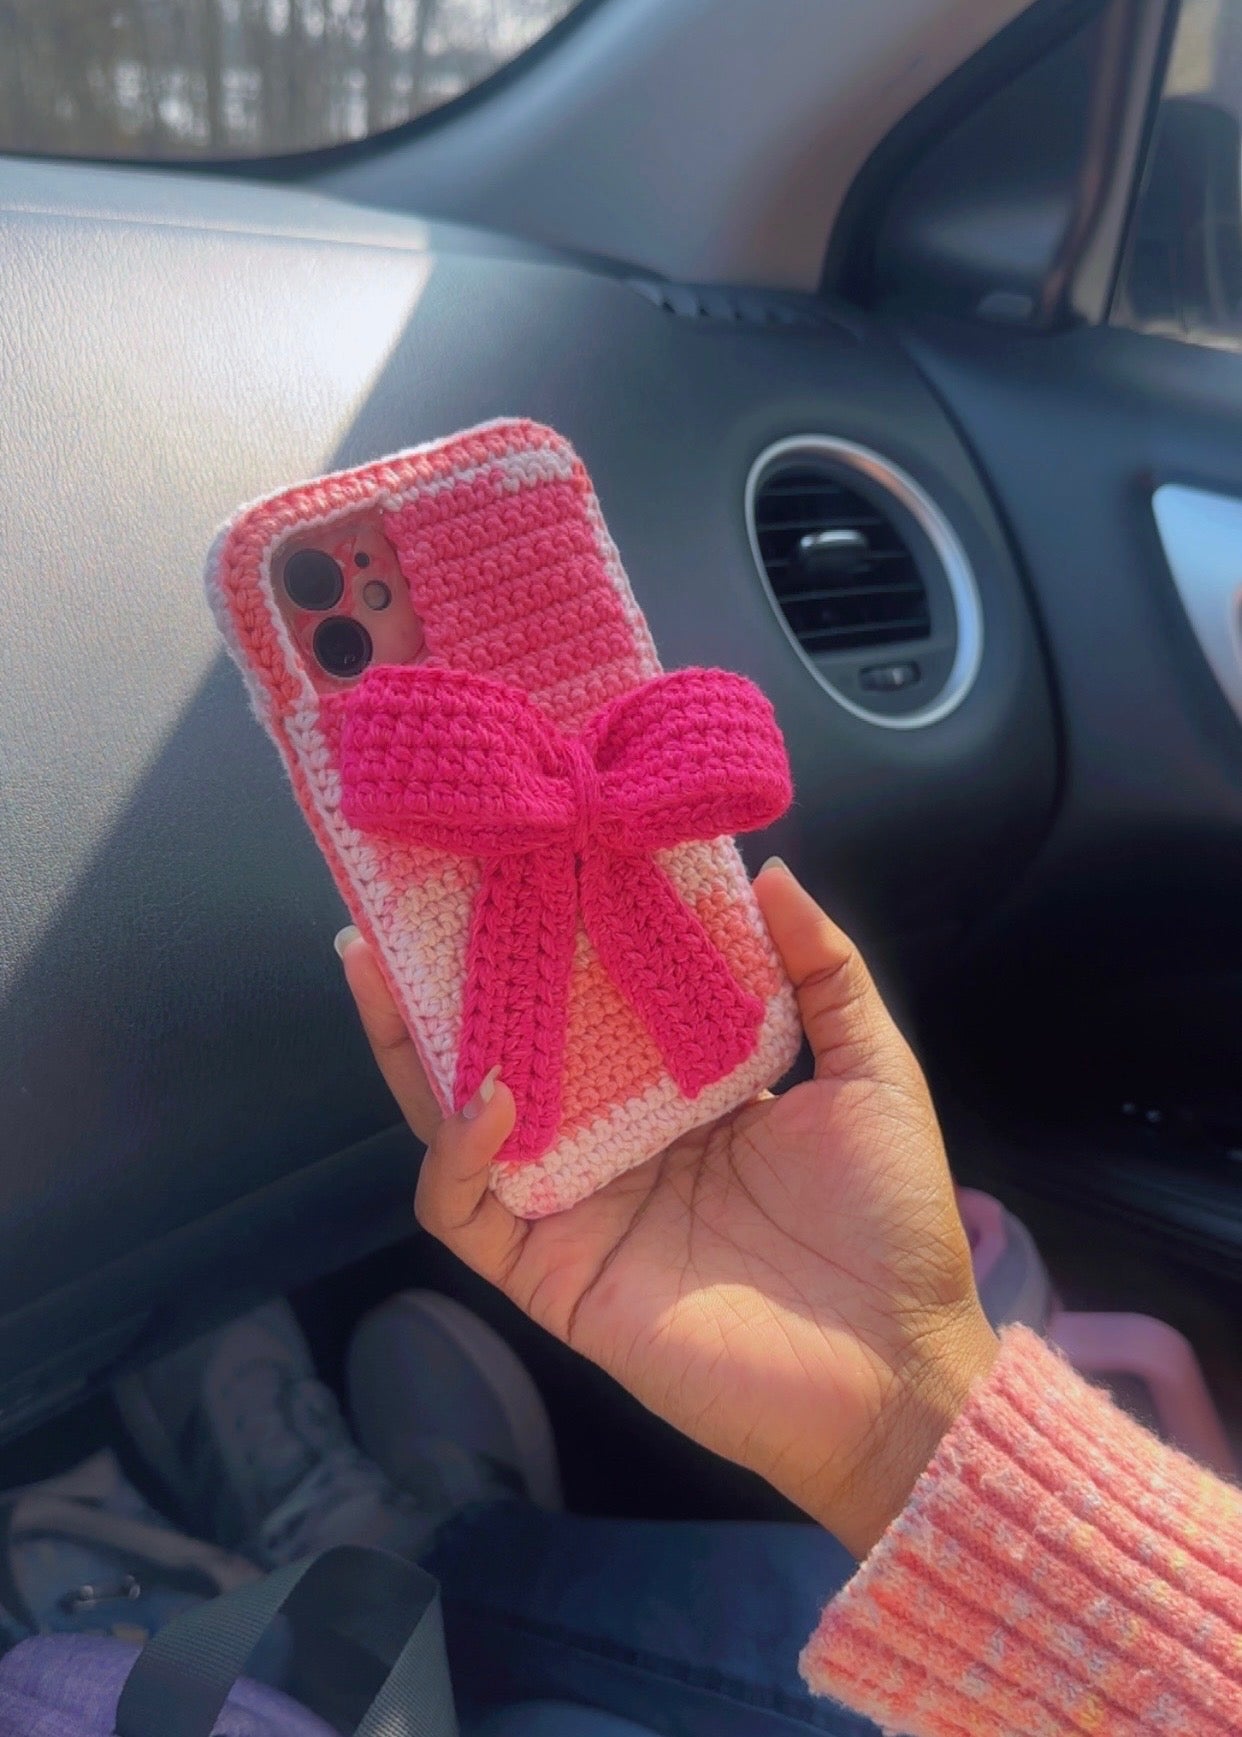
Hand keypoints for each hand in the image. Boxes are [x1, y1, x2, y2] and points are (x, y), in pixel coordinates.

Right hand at [339, 861, 997, 1556]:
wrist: (898, 1368)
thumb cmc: (893, 1222)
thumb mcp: (869, 1071)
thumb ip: (824, 972)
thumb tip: (768, 873)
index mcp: (675, 1091)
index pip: (586, 1002)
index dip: (545, 940)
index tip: (514, 861)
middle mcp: (611, 1141)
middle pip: (501, 1050)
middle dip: (440, 984)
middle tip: (393, 904)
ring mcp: (574, 1208)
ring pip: (458, 1123)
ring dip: (412, 1052)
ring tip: (385, 972)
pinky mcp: (553, 1275)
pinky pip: (467, 1213)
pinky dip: (455, 1155)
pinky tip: (487, 1097)